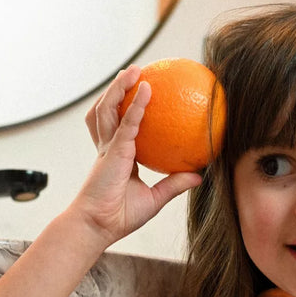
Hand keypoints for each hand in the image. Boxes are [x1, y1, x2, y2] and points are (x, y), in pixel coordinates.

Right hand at [75, 65, 201, 244]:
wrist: (97, 226)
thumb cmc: (119, 217)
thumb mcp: (154, 200)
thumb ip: (173, 185)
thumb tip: (198, 175)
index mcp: (117, 157)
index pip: (121, 128)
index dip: (126, 111)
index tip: (139, 98)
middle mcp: (109, 148)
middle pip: (108, 111)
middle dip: (116, 90)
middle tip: (132, 73)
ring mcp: (108, 147)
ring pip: (109, 108)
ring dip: (120, 87)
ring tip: (133, 70)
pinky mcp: (113, 151)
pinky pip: (127, 123)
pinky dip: (137, 104)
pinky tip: (146, 89)